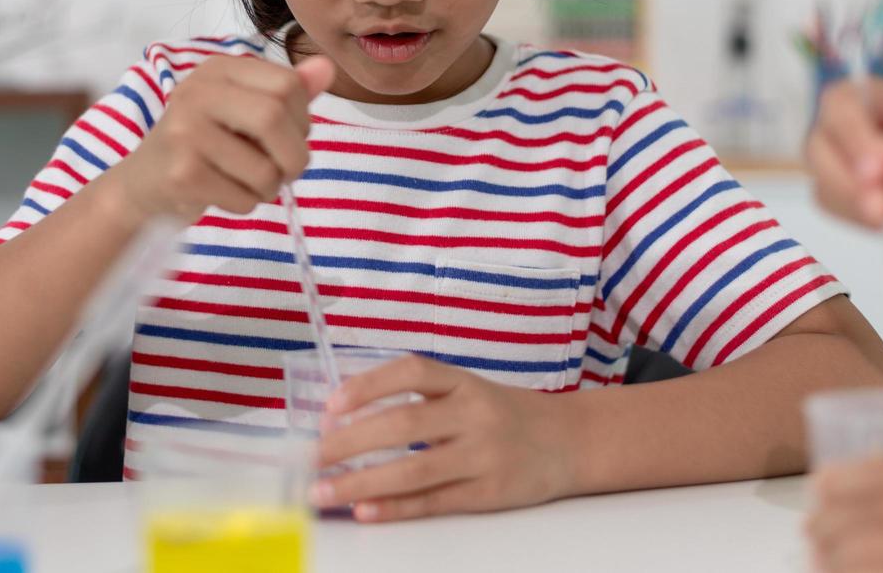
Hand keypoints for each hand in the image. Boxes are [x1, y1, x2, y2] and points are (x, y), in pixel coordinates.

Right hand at [115, 54, 334, 222]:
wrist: (143, 184)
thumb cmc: (203, 144)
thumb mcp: (243, 109)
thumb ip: (287, 92)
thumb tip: (327, 68)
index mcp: (218, 69)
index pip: (287, 84)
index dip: (303, 119)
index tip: (290, 137)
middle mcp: (198, 92)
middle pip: (274, 118)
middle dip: (294, 156)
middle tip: (286, 171)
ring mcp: (186, 132)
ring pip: (264, 168)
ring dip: (269, 187)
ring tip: (250, 183)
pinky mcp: (182, 173)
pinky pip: (243, 197)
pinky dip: (247, 203)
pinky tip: (224, 194)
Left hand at [309, 355, 574, 521]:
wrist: (571, 441)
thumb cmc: (504, 415)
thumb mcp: (468, 392)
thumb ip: (420, 401)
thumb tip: (346, 423)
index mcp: (464, 382)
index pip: (411, 372)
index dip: (368, 386)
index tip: (331, 406)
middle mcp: (474, 414)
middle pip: (404, 425)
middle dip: (350, 442)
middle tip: (311, 456)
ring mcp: (484, 455)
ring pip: (414, 469)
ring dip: (362, 482)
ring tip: (324, 492)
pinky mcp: (490, 493)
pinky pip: (435, 501)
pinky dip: (396, 507)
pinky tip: (364, 510)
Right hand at [805, 79, 882, 235]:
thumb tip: (875, 172)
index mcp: (858, 96)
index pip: (839, 109)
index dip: (857, 140)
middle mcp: (833, 127)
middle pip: (819, 153)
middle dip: (853, 186)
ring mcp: (829, 163)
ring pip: (827, 190)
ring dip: (873, 213)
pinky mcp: (836, 197)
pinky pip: (845, 216)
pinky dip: (879, 226)